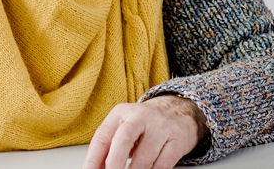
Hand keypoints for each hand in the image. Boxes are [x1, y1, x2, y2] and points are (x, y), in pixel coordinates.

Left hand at [82, 95, 207, 168]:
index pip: (102, 137)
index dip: (93, 159)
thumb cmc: (145, 125)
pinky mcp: (178, 138)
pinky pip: (163, 164)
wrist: (180, 110)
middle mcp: (140, 116)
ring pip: (145, 158)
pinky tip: (150, 168)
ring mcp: (161, 126)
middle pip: (123, 141)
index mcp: (121, 113)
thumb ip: (110, 147)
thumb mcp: (124, 128)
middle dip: (114, 164)